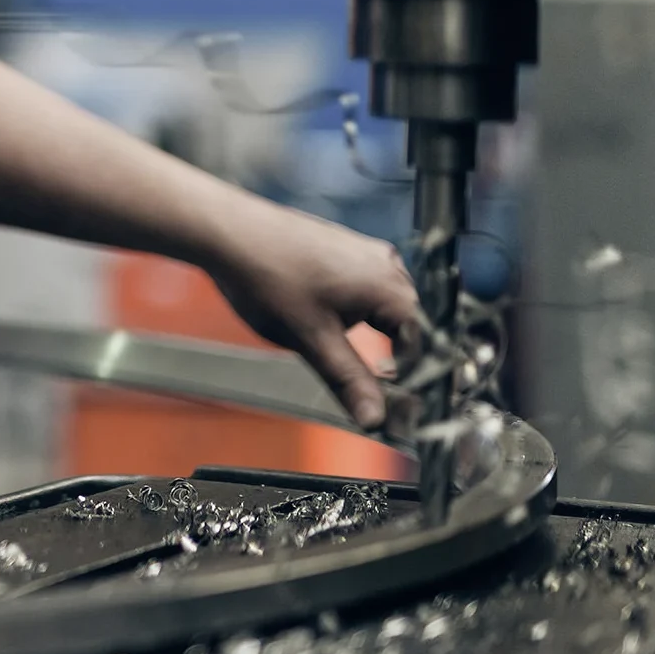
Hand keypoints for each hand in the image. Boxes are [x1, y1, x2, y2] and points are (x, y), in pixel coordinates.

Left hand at [203, 202, 417, 429]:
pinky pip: (367, 289)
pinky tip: (334, 328)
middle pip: (410, 326)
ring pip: (387, 308)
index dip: (414, 380)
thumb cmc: (268, 279)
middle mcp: (386, 264)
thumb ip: (350, 381)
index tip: (399, 409)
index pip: (426, 345)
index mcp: (390, 287)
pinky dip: (360, 315)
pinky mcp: (343, 249)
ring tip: (356, 365)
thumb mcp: (312, 340)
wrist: (228, 234)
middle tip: (377, 394)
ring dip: (379, 337)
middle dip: (398, 360)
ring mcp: (365, 253)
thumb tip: (378, 420)